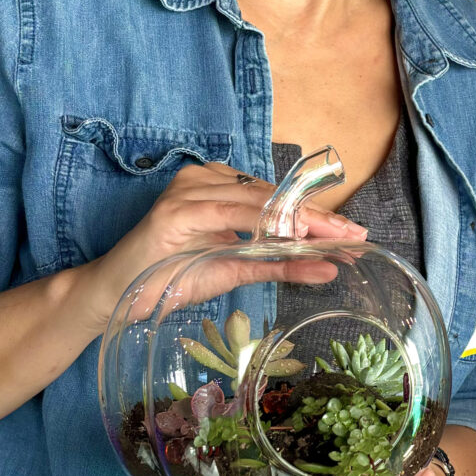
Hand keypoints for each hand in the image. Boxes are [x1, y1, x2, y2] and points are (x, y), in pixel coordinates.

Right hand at [72, 163, 367, 332]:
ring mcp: (190, 191)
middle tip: (357, 237)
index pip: (278, 197)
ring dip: (302, 222)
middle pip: (275, 197)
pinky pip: (233, 216)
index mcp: (220, 185)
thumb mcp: (236, 270)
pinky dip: (267, 228)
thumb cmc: (173, 278)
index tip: (354, 233)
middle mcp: (205, 179)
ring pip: (259, 203)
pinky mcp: (176, 212)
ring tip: (337, 240)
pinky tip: (296, 239)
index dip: (317, 214)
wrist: (118, 296)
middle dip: (319, 219)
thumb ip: (279, 264)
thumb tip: (329, 267)